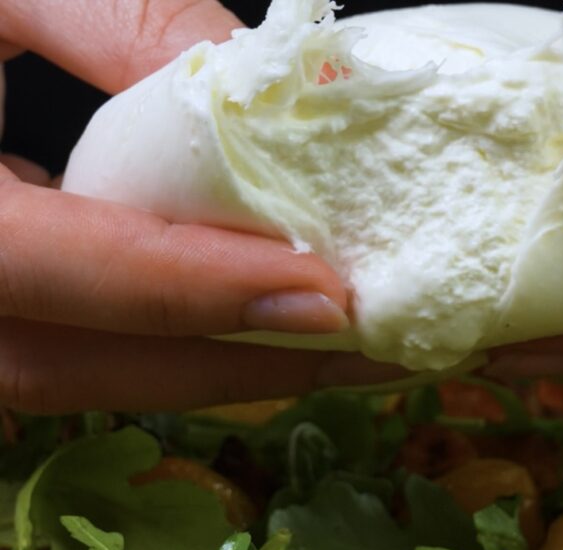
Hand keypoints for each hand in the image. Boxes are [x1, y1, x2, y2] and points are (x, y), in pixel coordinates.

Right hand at [0, 0, 399, 413]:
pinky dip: (180, 349)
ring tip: (351, 351)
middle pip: (92, 363)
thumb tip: (258, 84)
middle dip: (247, 364)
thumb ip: (113, 19)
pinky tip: (266, 328)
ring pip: (90, 379)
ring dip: (227, 370)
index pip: (58, 265)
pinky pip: (82, 356)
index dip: (195, 288)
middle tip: (383, 351)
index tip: (327, 295)